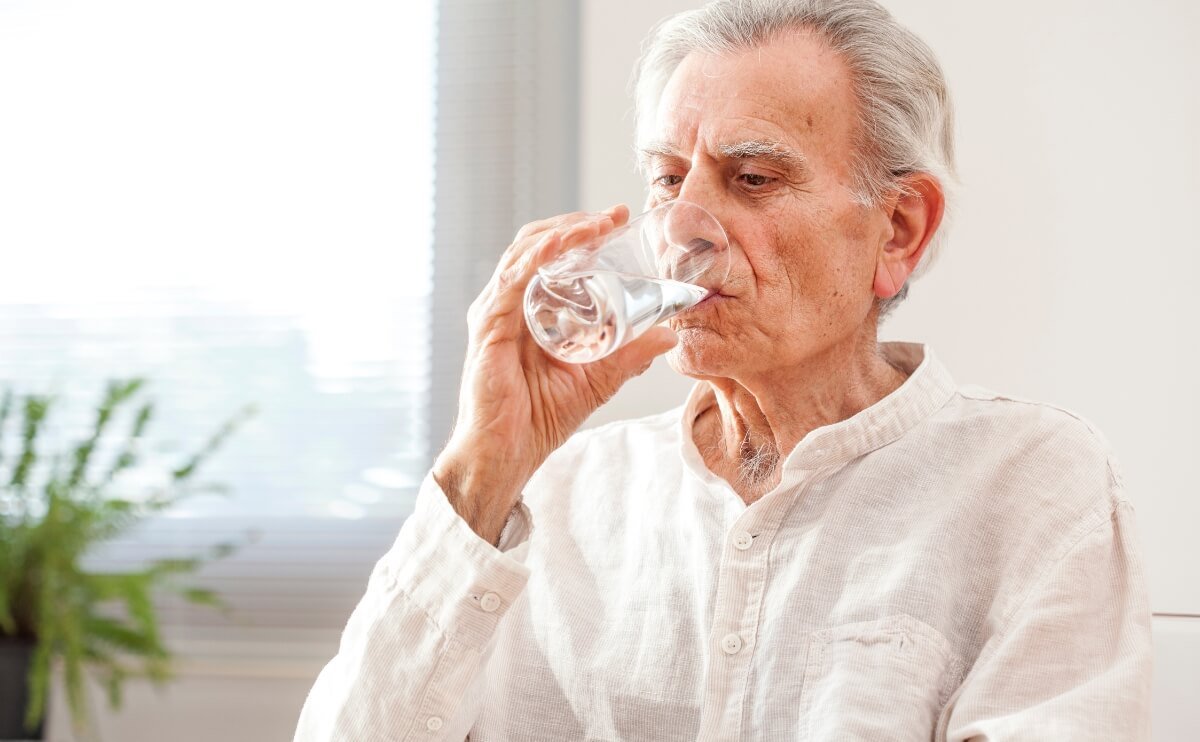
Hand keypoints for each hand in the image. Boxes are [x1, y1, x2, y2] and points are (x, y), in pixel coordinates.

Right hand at [432, 205, 677, 542]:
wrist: (509, 454)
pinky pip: (511, 281)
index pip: (551, 254)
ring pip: (525, 253)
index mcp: (528, 307)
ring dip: (562, 232)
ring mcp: (495, 313)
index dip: (582, 232)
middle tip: (614, 216)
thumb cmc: (539, 417)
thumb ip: (630, 355)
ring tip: (596, 225)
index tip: (619, 219)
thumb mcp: (598, 377)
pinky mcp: (488, 328)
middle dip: (575, 224)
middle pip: (536, 244)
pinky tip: (560, 246)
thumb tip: (669, 334)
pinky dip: (536, 258)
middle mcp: (507, 303)